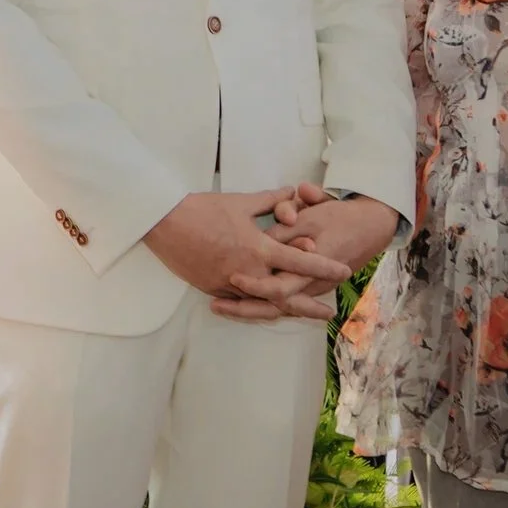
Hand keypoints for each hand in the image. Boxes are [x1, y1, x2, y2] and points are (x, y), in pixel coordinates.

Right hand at [143, 189, 352, 322]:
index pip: (300, 261)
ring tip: (302, 314)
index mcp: (258, 248)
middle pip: (286, 295)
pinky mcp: (213, 289)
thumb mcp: (240, 202)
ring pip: (263, 304)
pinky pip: (241, 301)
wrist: (164, 222)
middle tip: (329, 312)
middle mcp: (248, 271)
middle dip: (310, 305)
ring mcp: (229, 284)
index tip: (344, 272)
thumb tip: (292, 193)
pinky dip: (257, 306)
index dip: (324, 267)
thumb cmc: (202, 208)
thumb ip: (270, 201)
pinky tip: (268, 308)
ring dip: (285, 309)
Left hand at [212, 189, 397, 321]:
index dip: (257, 285)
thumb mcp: (313, 214)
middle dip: (244, 308)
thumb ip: (290, 216)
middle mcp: (311, 284)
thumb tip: (274, 217)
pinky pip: (282, 303)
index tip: (233, 279)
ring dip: (247, 309)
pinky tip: (234, 304)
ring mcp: (310, 289)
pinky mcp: (308, 288)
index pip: (281, 287)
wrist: (370, 228)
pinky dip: (259, 304)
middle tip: (216, 304)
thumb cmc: (340, 218)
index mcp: (312, 268)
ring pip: (276, 308)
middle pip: (274, 305)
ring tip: (217, 306)